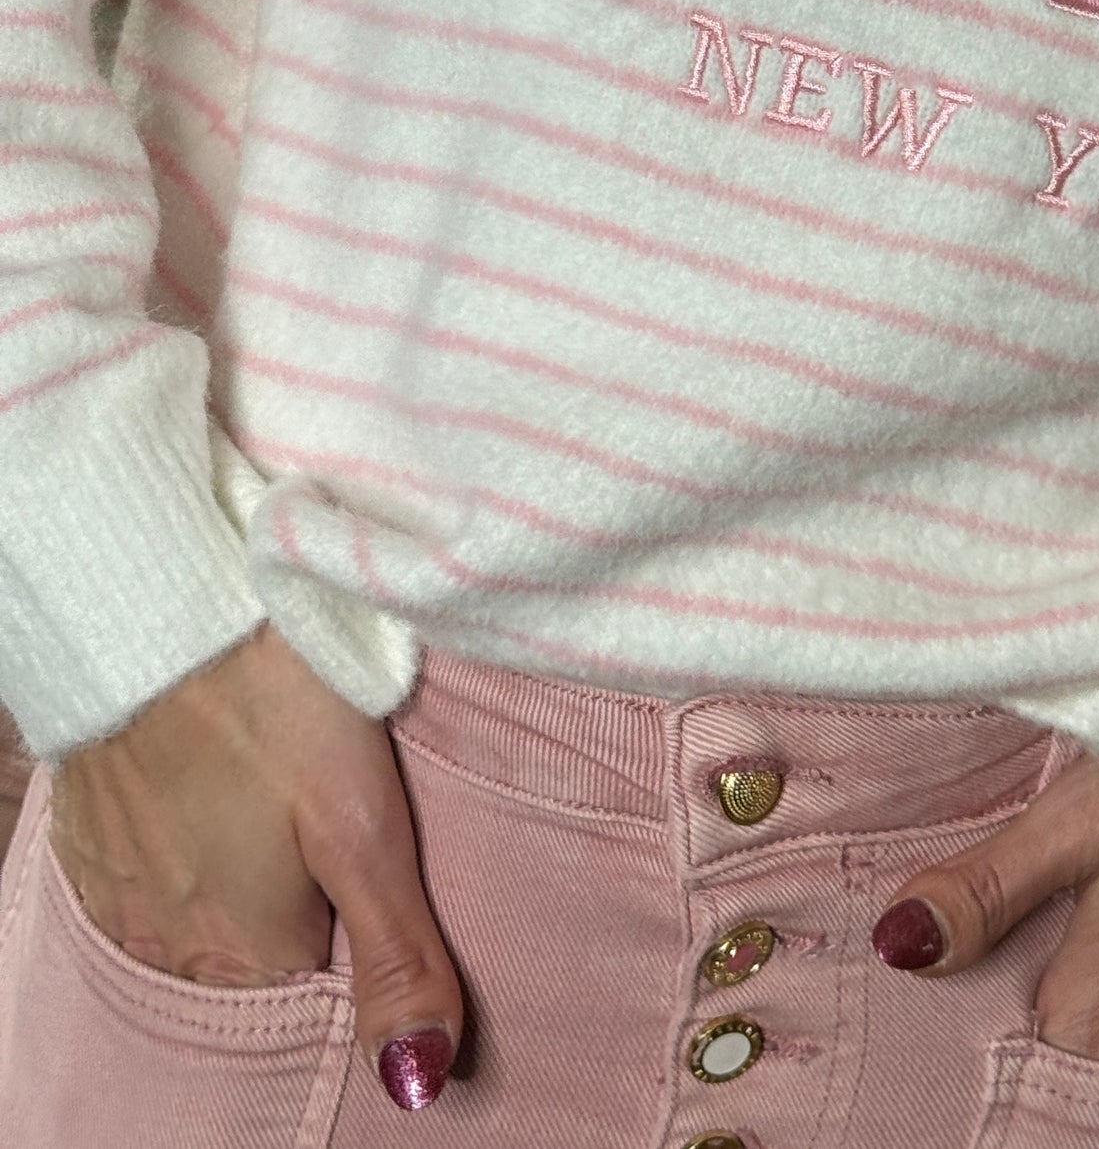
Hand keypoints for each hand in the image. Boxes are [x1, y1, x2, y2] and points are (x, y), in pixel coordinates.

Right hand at [50, 625, 461, 1110]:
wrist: (155, 606)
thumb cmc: (271, 704)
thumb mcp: (363, 822)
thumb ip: (396, 952)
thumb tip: (422, 1077)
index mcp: (247, 955)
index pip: (326, 984)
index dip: (362, 916)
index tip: (369, 849)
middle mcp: (170, 946)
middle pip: (263, 948)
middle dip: (301, 892)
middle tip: (322, 799)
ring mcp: (120, 895)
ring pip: (204, 907)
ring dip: (242, 860)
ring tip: (271, 776)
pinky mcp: (91, 839)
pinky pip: (151, 869)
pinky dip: (185, 834)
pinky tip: (215, 771)